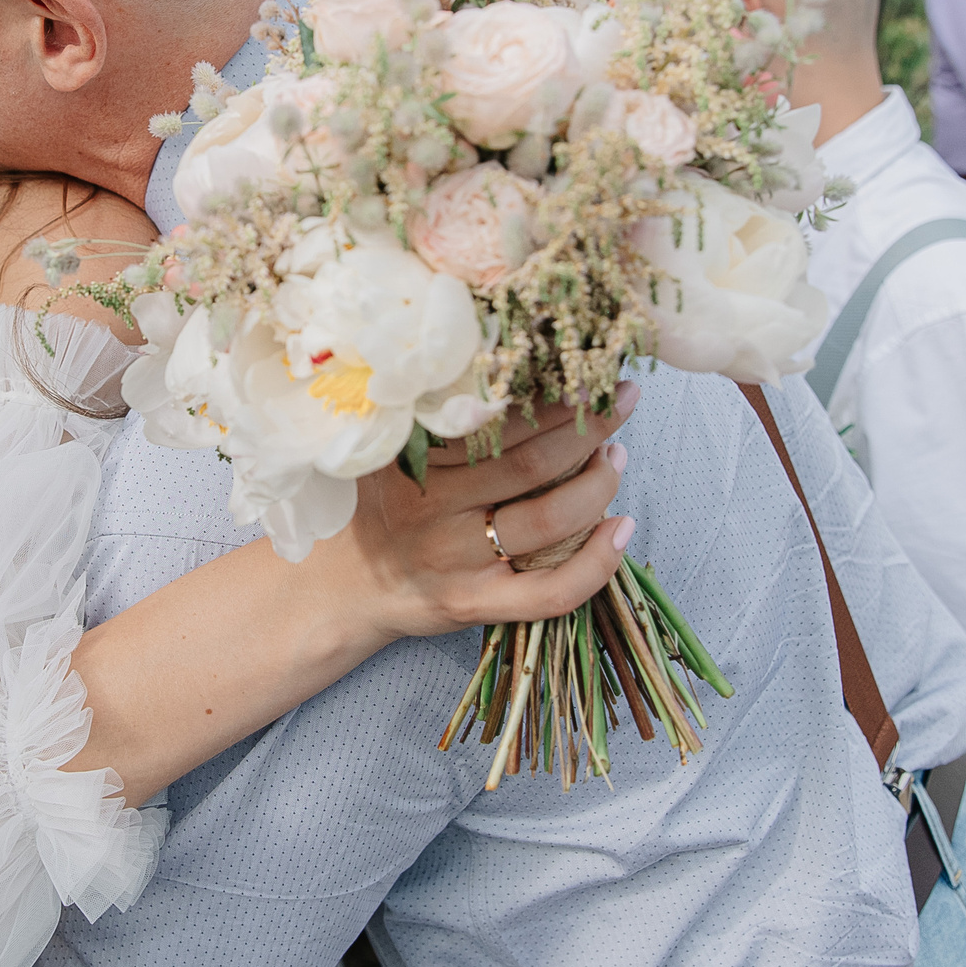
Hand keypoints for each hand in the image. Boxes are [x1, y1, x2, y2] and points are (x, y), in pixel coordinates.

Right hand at [329, 384, 641, 644]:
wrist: (342, 588)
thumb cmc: (380, 508)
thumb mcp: (385, 453)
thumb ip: (429, 417)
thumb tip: (502, 361)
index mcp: (413, 462)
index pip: (492, 419)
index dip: (547, 394)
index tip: (582, 371)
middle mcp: (433, 510)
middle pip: (530, 463)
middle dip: (588, 426)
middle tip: (621, 399)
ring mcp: (457, 562)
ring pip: (548, 520)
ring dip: (599, 484)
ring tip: (617, 456)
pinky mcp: (476, 605)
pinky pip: (550, 593)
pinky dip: (598, 563)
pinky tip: (623, 530)